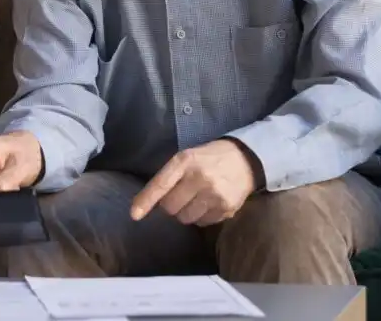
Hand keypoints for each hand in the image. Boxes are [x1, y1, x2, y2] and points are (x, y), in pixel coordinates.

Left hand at [130, 139, 260, 226]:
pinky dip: (201, 216)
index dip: (146, 200)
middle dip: (171, 205)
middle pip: (171, 207)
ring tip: (196, 198)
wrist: (245, 159)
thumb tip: (146, 203)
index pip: (161, 184)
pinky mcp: (227, 209)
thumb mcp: (187, 157)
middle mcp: (200, 178)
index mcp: (185, 161)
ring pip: (186, 218)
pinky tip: (209, 202)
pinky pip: (203, 223)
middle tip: (180, 195)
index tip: (134, 215)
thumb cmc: (209, 158)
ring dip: (186, 212)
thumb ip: (169, 176)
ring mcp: (214, 195)